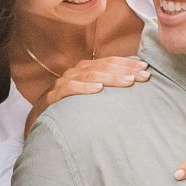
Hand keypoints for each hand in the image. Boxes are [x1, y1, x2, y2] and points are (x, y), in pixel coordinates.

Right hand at [24, 57, 149, 134]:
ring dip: (111, 77)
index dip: (128, 63)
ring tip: (128, 81)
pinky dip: (85, 87)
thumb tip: (133, 85)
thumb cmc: (69, 109)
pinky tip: (98, 89)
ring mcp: (62, 84)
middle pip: (103, 67)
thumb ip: (107, 89)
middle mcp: (74, 73)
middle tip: (144, 76)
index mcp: (84, 70)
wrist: (39, 123)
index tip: (147, 68)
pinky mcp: (53, 97)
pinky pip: (70, 89)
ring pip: (90, 75)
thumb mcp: (89, 96)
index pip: (109, 62)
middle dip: (126, 70)